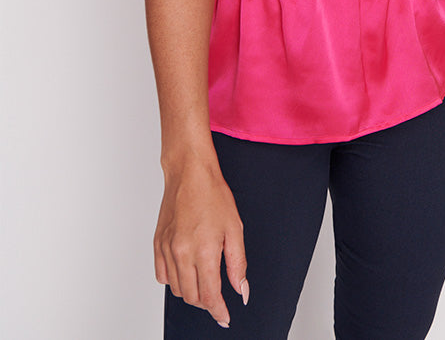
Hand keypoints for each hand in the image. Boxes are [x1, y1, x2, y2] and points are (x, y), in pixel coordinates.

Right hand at [154, 156, 248, 327]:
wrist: (189, 172)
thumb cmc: (212, 194)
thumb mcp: (235, 228)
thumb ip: (238, 264)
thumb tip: (242, 291)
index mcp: (204, 250)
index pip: (210, 296)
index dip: (219, 311)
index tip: (225, 317)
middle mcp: (182, 253)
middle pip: (192, 297)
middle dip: (207, 302)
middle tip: (218, 295)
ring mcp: (167, 249)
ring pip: (177, 289)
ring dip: (191, 291)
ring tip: (204, 279)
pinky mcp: (157, 243)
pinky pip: (162, 275)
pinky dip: (174, 280)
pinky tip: (186, 270)